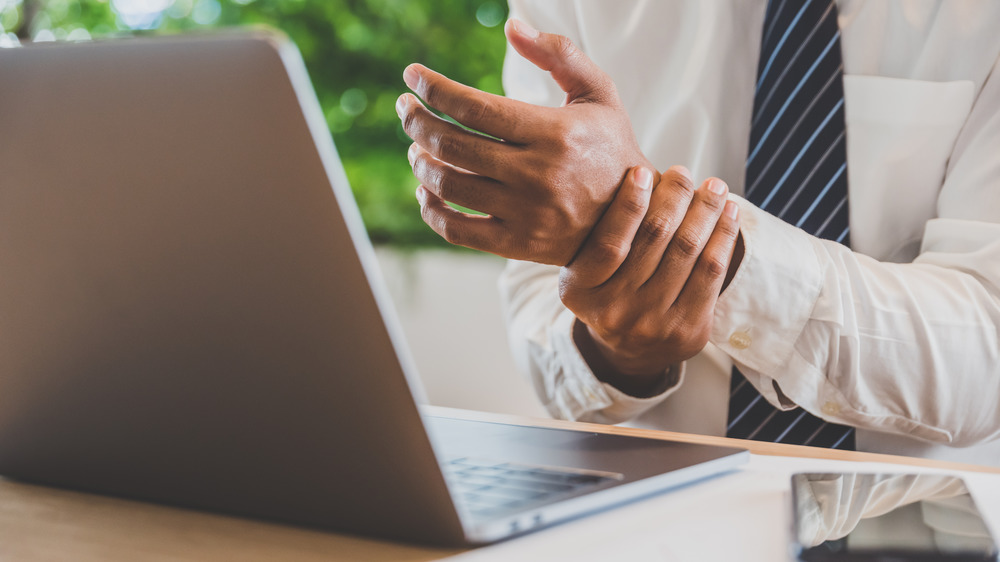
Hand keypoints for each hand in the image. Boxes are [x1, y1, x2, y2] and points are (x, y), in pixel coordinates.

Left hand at [399, 18, 654, 265]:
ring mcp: (526, 214)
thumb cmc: (610, 148)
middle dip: (416, 121)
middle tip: (405, 109)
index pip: (474, 107)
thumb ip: (559, 54)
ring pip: (448, 186)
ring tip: (416, 147)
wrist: (634, 219)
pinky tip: (426, 190)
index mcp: (554, 133)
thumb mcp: (599, 95)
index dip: (434, 88)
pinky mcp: (517, 245)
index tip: (412, 76)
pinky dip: (430, 208)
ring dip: (420, 162)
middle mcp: (538, 175)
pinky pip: (456, 229)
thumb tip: (511, 25)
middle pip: (452, 144)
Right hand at [559, 166, 740, 395]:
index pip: (608, 242)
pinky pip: (711, 274)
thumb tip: (637, 174)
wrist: (629, 350)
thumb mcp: (586, 267)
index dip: (628, 205)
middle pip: (653, 241)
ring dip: (705, 211)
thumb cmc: (608, 290)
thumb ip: (600, 230)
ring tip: (714, 187)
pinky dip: (723, 237)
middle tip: (683, 173)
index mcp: (581, 290)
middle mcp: (613, 311)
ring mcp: (652, 324)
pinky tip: (728, 213)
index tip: (641, 172)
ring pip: (687, 252)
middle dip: (673, 197)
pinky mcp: (687, 331)